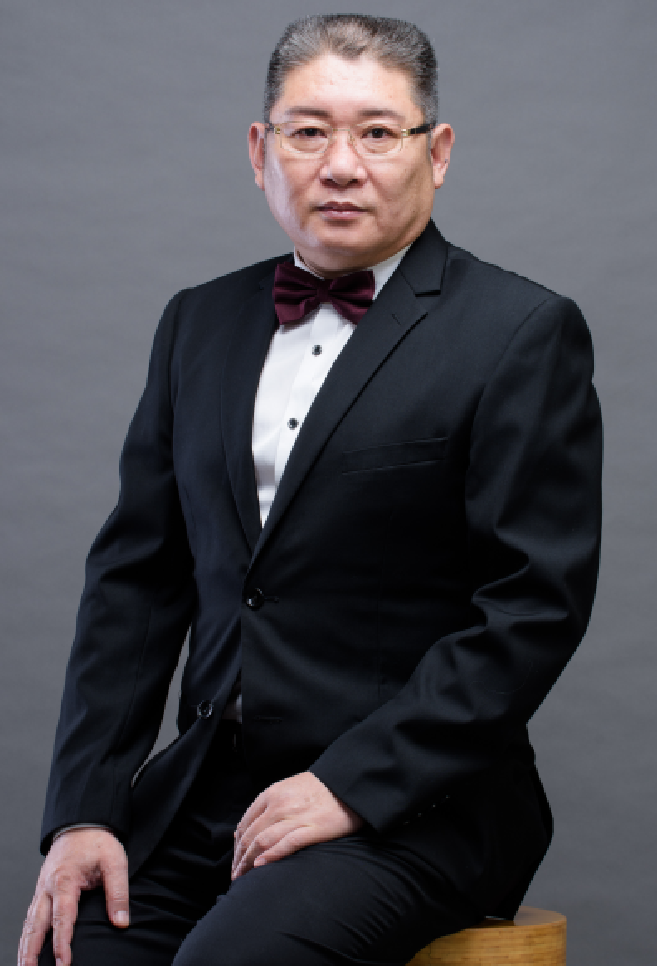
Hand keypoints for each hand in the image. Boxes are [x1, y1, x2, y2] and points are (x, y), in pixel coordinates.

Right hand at [18, 827, 128, 966]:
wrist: (82, 824)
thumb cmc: (98, 843)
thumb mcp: (115, 862)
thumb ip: (118, 893)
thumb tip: (121, 922)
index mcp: (65, 880)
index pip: (62, 917)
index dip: (62, 943)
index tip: (63, 964)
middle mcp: (48, 887)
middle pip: (36, 925)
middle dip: (31, 951)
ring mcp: (42, 889)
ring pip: (29, 923)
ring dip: (25, 946)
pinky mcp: (42, 890)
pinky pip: (31, 916)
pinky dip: (27, 934)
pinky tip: (26, 948)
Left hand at [231, 771, 362, 879]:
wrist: (349, 783)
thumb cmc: (320, 787)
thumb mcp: (289, 787)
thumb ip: (270, 804)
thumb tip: (251, 826)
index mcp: (273, 793)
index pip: (246, 822)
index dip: (237, 843)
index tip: (236, 857)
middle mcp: (280, 804)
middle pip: (251, 835)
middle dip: (240, 857)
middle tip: (236, 874)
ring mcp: (296, 816)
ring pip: (263, 841)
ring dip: (249, 862)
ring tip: (243, 877)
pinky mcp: (313, 828)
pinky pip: (287, 843)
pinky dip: (271, 855)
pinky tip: (261, 866)